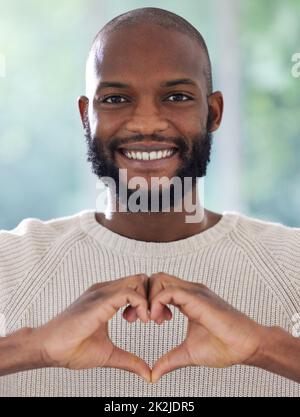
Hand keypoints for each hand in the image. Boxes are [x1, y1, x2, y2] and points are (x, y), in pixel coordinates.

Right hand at [30, 274, 152, 381]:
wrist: (48, 349)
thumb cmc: (72, 348)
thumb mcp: (109, 354)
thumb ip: (130, 360)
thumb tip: (148, 374)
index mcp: (107, 298)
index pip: (137, 285)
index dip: (150, 300)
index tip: (152, 320)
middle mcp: (105, 290)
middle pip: (140, 279)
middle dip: (153, 297)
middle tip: (154, 319)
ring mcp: (102, 293)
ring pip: (137, 280)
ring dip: (148, 299)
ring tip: (146, 320)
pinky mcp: (99, 301)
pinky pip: (128, 292)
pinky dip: (141, 304)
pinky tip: (140, 320)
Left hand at [148, 273, 265, 382]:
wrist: (248, 346)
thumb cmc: (225, 347)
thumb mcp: (188, 353)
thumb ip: (169, 360)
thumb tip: (153, 374)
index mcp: (188, 299)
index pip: (159, 286)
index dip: (146, 301)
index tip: (144, 320)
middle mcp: (190, 291)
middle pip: (156, 278)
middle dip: (143, 295)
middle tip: (141, 318)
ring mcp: (194, 291)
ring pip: (159, 279)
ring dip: (148, 298)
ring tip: (151, 319)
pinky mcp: (197, 298)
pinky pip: (169, 291)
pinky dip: (156, 303)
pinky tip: (158, 319)